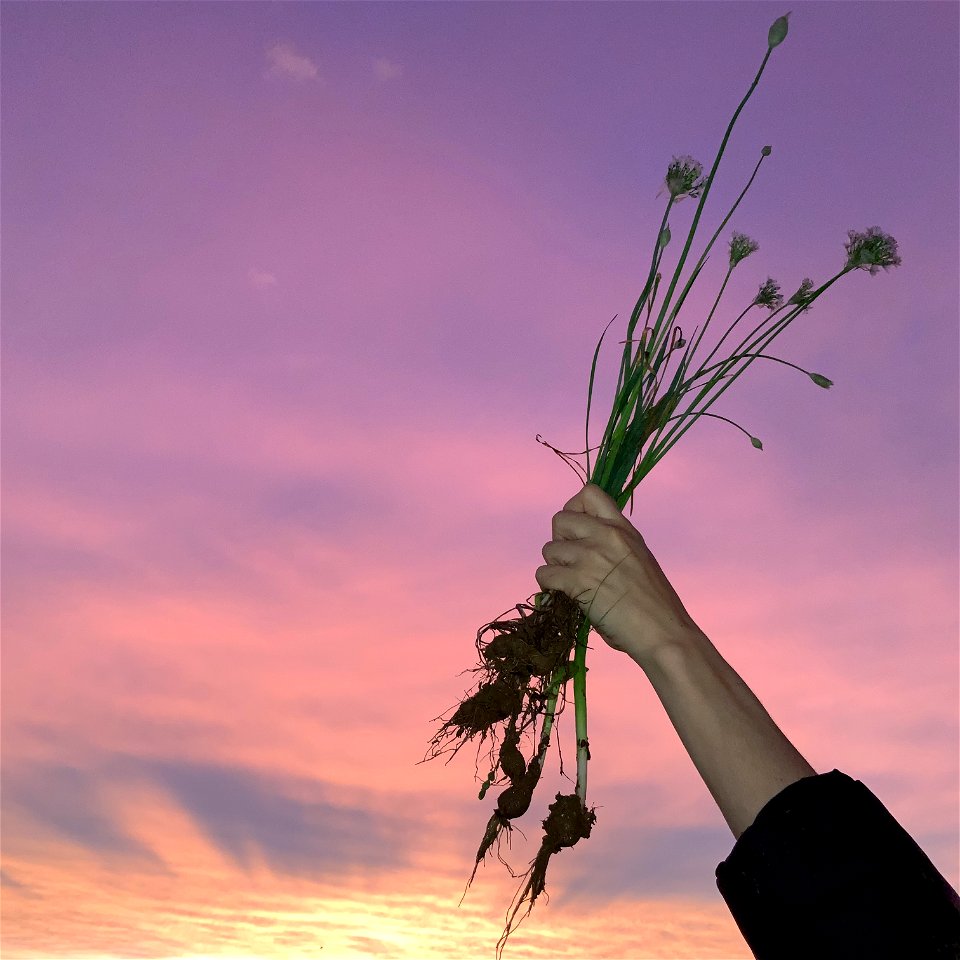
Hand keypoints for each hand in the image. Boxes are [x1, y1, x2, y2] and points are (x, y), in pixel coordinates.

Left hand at [535, 483, 703, 666]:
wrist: (664, 632)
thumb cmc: (656, 606)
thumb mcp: (638, 559)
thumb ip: (613, 546)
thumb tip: (581, 549)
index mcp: (623, 528)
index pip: (589, 493)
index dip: (575, 509)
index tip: (579, 532)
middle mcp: (606, 535)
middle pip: (560, 519)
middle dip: (560, 540)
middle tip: (571, 562)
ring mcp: (591, 556)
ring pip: (549, 549)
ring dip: (554, 567)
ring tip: (570, 584)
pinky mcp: (578, 581)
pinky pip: (545, 574)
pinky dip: (549, 586)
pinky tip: (564, 596)